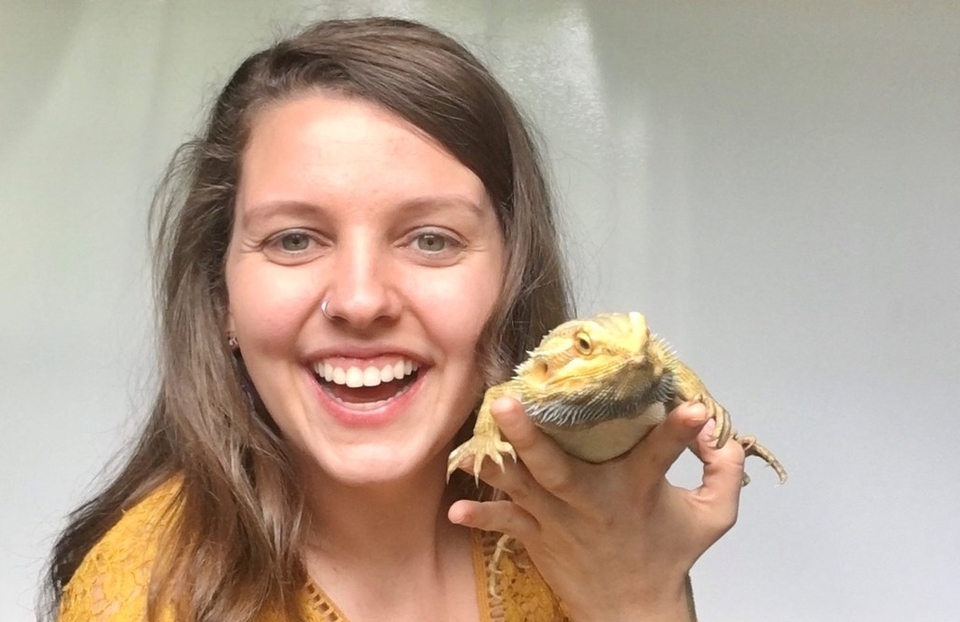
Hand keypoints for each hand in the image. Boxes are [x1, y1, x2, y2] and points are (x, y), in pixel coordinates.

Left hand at [447, 397, 745, 621]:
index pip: (664, 453)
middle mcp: (593, 501)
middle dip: (531, 436)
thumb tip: (724, 433)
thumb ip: (725, 472)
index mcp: (637, 489)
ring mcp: (559, 520)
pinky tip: (457, 508)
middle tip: (508, 404)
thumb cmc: (669, 555)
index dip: (680, 431)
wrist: (633, 610)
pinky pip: (506, 523)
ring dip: (496, 464)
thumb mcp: (712, 517)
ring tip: (472, 441)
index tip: (693, 410)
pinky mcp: (539, 535)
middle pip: (557, 468)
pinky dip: (482, 515)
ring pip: (522, 487)